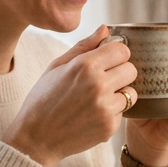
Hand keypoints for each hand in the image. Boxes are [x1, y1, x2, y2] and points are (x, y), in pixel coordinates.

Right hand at [2, 25, 137, 166]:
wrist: (36, 138)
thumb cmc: (43, 99)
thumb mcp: (57, 67)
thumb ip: (84, 46)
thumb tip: (106, 28)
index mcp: (85, 66)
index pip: (122, 50)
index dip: (116, 54)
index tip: (107, 61)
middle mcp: (99, 85)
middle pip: (131, 69)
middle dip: (120, 73)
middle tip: (104, 80)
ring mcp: (106, 107)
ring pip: (131, 92)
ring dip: (119, 94)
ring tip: (98, 99)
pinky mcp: (110, 126)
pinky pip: (123, 112)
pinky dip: (112, 112)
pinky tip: (92, 115)